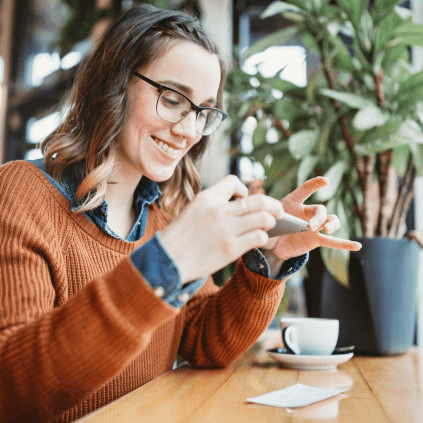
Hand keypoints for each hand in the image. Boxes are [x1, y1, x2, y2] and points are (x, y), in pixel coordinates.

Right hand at [160, 175, 283, 283]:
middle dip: (273, 205)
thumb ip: (214, 204)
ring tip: (268, 225)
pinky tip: (259, 239)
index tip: (244, 199)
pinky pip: (258, 237)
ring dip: (270, 221)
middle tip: (278, 211)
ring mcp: (226, 230)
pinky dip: (263, 237)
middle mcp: (218, 211)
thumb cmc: (179, 237)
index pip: (234, 182)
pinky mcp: (230, 249)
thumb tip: (240, 204)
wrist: (167, 261)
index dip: (244, 189)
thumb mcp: (191, 210)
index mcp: (206, 198)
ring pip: (264, 217)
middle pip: (258, 200)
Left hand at [262, 177, 361, 260]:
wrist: (271, 243)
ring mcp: (314, 227)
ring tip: (327, 230)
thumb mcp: (265, 218)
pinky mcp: (315, 240)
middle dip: (319, 217)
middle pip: (320, 210)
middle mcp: (307, 212)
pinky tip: (358, 246)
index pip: (305, 190)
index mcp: (294, 202)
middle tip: (311, 226)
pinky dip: (345, 244)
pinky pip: (332, 242)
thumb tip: (265, 221)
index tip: (325, 181)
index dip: (314, 185)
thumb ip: (266, 217)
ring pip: (330, 221)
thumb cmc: (270, 225)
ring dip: (331, 225)